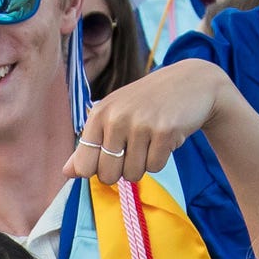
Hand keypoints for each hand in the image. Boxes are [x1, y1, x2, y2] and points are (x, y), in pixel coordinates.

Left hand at [70, 59, 231, 189]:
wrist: (192, 83)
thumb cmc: (147, 103)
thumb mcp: (114, 116)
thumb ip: (89, 145)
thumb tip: (66, 173)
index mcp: (99, 114)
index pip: (84, 166)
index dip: (99, 169)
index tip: (112, 155)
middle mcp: (116, 117)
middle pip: (108, 176)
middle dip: (122, 171)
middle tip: (135, 148)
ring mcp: (140, 123)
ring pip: (133, 174)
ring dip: (144, 164)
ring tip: (151, 140)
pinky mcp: (165, 131)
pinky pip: (156, 167)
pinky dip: (162, 159)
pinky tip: (165, 137)